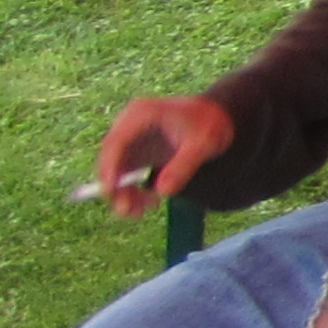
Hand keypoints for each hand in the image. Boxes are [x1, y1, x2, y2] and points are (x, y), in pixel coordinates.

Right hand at [98, 94, 231, 217]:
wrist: (218, 117)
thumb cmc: (210, 124)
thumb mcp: (203, 144)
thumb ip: (183, 166)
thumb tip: (162, 191)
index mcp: (142, 114)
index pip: (116, 142)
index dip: (110, 167)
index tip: (111, 191)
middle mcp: (130, 125)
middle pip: (111, 157)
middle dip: (115, 186)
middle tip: (126, 210)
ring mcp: (131, 139)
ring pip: (117, 170)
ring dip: (123, 192)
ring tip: (138, 213)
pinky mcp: (136, 152)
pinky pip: (127, 174)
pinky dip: (133, 190)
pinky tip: (149, 203)